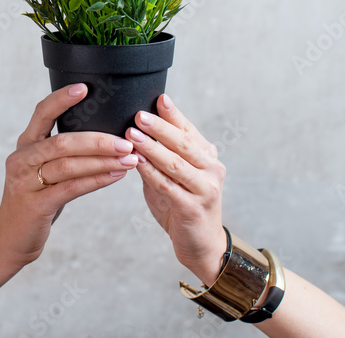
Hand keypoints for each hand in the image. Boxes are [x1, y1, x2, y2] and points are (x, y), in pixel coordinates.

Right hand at [0, 83, 138, 267]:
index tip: (85, 88)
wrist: (12, 238)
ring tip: (129, 159)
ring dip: (103, 161)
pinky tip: (116, 175)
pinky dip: (97, 180)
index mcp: (25, 144)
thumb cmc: (36, 199)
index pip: (41, 113)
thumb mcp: (43, 169)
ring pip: (69, 165)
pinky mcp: (35, 206)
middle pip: (62, 142)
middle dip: (98, 140)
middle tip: (127, 140)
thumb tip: (104, 133)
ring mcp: (25, 182)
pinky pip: (71, 188)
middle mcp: (21, 159)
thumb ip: (63, 151)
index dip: (61, 99)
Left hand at [127, 94, 227, 284]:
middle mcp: (211, 170)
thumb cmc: (182, 206)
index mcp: (207, 157)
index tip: (159, 99)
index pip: (189, 131)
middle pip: (184, 144)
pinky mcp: (193, 208)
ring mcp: (205, 189)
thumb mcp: (173, 177)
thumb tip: (135, 131)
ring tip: (133, 135)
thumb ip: (159, 157)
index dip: (174, 115)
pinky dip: (151, 173)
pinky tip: (137, 163)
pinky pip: (168, 186)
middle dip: (161, 128)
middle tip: (140, 115)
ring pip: (176, 163)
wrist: (202, 245)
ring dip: (152, 148)